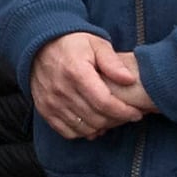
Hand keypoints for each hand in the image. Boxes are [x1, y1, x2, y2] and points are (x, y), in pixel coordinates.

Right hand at [29, 31, 150, 140]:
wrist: (40, 46)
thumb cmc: (73, 44)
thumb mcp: (97, 44)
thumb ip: (113, 62)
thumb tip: (130, 80)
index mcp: (76, 73)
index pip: (104, 102)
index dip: (124, 112)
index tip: (136, 113)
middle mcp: (61, 90)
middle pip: (96, 118)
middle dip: (116, 121)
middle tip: (126, 116)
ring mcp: (50, 101)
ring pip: (84, 128)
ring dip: (101, 127)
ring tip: (111, 119)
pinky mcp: (44, 109)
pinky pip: (67, 131)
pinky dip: (83, 132)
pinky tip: (93, 124)